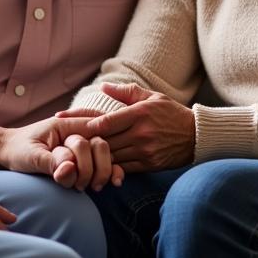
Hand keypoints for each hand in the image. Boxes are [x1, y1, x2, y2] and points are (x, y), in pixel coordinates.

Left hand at [0, 116, 123, 190]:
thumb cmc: (18, 150)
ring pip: (105, 154)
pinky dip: (111, 172)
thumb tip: (70, 169)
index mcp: (65, 125)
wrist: (8, 153)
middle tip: (83, 185)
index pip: (92, 129)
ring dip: (103, 172)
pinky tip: (115, 182)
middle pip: (101, 144)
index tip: (90, 171)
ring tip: (93, 188)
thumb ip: (51, 161)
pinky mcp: (83, 160)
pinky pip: (103, 163)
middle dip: (96, 166)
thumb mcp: (30, 155)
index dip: (96, 149)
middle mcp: (77, 134)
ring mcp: (81, 147)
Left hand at [59, 82, 195, 171]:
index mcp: (139, 114)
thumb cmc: (171, 112)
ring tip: (72, 156)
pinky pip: (124, 169)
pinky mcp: (149, 165)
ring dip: (92, 157)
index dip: (84, 122)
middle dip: (82, 141)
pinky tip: (94, 167)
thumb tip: (103, 88)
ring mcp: (145, 151)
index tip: (64, 121)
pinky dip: (109, 168)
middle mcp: (141, 133)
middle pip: (104, 140)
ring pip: (111, 157)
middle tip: (60, 141)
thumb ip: (126, 93)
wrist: (197, 136)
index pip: (106, 121)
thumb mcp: (151, 97)